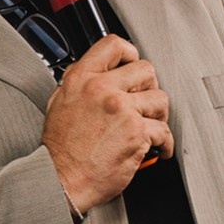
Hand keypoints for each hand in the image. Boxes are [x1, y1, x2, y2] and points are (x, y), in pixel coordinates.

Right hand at [42, 34, 173, 213]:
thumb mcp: (58, 102)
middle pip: (145, 69)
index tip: (132, 63)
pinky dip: (163, 143)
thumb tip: (95, 73)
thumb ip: (78, 83)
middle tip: (144, 100)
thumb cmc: (59, 147)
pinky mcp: (136, 133)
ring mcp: (122, 110)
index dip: (129, 53)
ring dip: (158, 114)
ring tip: (149, 125)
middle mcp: (102, 89)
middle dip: (148, 86)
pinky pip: (164, 131)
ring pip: (160, 99)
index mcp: (82, 78)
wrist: (61, 178)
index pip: (114, 45)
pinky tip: (156, 147)